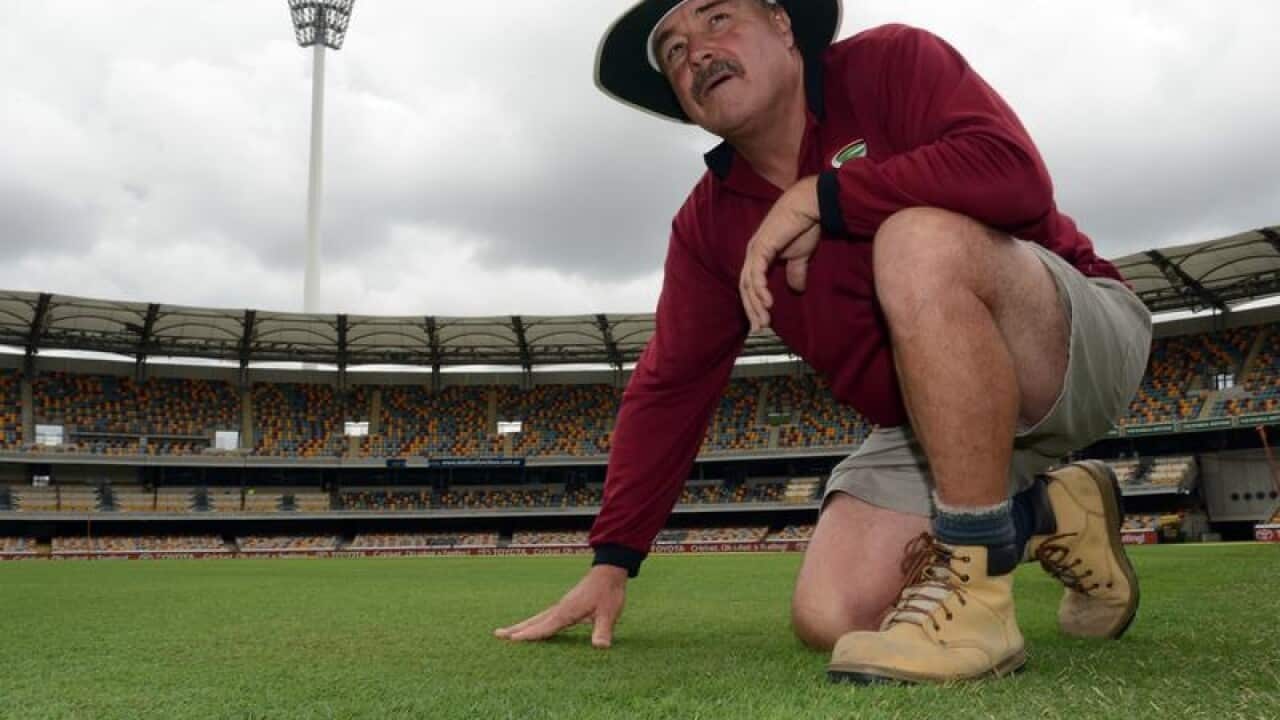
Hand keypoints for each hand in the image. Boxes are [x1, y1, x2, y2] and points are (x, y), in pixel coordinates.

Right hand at [494, 564, 627, 648]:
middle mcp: (559, 609)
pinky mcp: (565, 605)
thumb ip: (603, 630)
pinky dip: (534, 623)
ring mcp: (561, 606)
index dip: (530, 635)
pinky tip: (533, 627)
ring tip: (507, 633)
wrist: (609, 572)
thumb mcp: (609, 613)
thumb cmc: (608, 592)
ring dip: (522, 626)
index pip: (545, 627)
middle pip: (533, 621)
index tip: (512, 640)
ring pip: (537, 618)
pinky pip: (545, 617)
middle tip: (496, 635)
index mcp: (566, 612)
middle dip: (516, 629)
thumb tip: (600, 647)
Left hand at [739, 176, 821, 331]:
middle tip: (760, 330)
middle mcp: (753, 254)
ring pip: (748, 284)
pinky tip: (766, 304)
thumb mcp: (801, 256)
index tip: (763, 324)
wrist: (811, 206)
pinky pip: (756, 274)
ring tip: (763, 323)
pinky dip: (759, 290)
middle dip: (752, 311)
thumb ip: (796, 272)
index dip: (755, 305)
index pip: (751, 286)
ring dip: (755, 305)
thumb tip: (797, 289)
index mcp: (760, 256)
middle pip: (746, 288)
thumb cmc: (805, 226)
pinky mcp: (761, 247)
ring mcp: (755, 250)